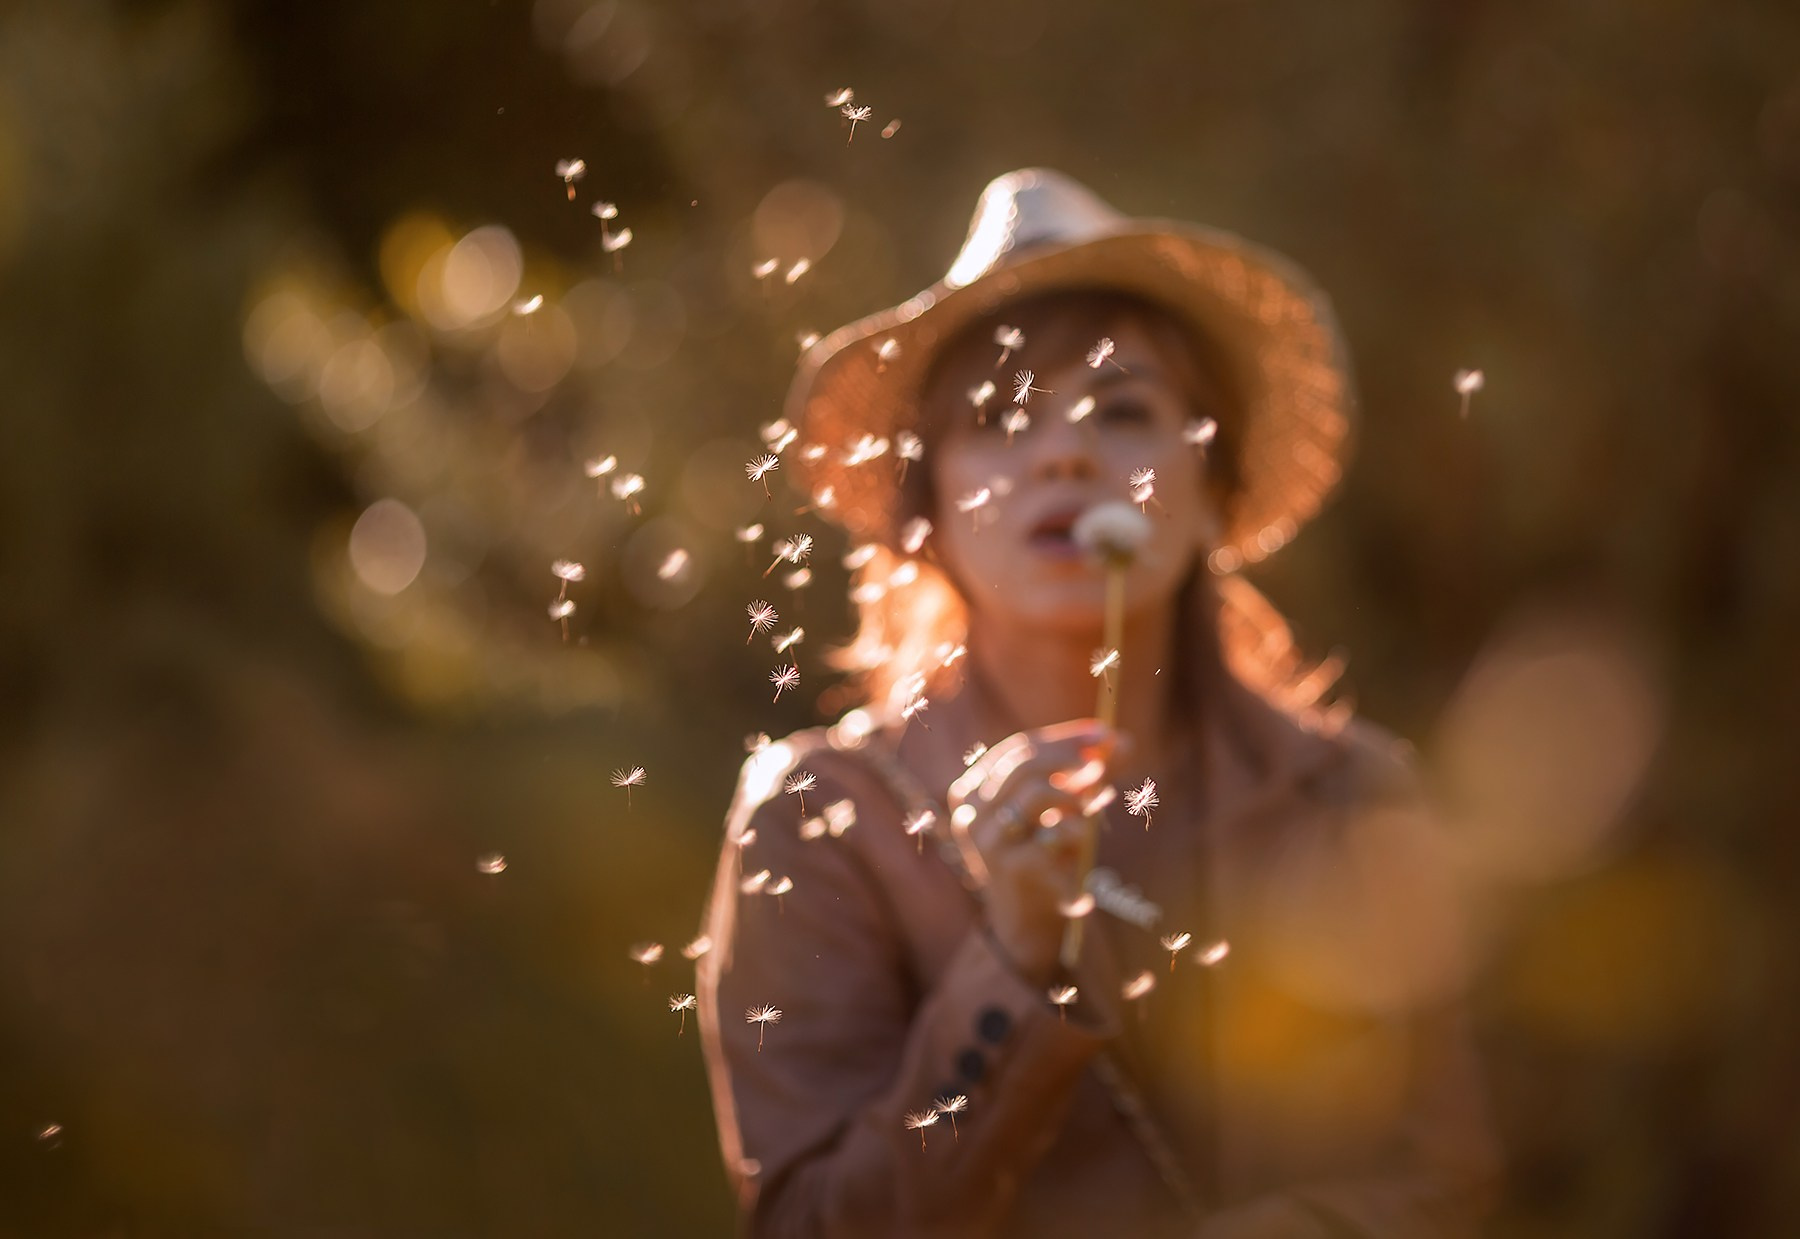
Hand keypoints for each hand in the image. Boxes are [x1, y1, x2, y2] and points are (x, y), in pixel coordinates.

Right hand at [946, 720, 1123, 986]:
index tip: (1105, 734)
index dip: (1064, 738)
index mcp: (973, 790)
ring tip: (1097, 804)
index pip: (1018, 748)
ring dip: (1077, 793)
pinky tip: (1086, 840)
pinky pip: (1054, 834)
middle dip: (1072, 756)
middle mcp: (972, 811)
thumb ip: (1085, 775)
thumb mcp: (1058, 810)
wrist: (1028, 921)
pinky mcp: (1010, 867)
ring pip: (1038, 793)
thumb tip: (1121, 741)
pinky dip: (1078, 831)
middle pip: (1024, 763)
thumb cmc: (1044, 856)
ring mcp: (988, 840)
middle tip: (1108, 760)